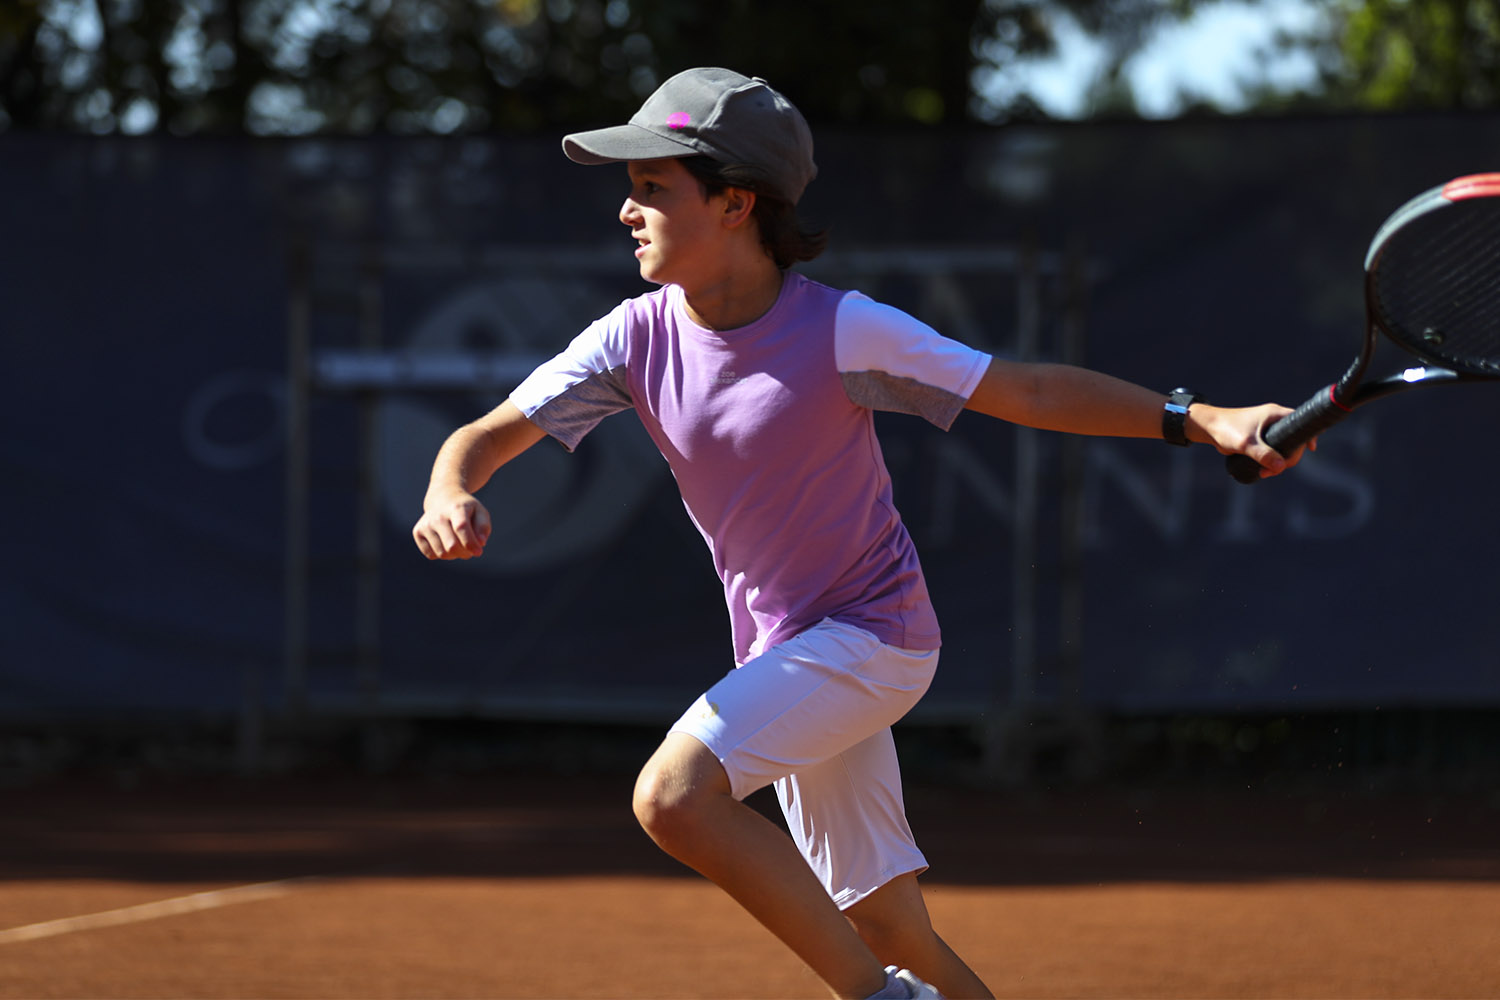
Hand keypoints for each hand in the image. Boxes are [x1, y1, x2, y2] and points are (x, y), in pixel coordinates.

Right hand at [412, 491, 492, 559]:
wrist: (443, 498)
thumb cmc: (466, 510)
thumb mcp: (480, 513)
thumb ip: (483, 527)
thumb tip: (481, 542)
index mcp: (456, 508)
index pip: (461, 527)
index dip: (471, 543)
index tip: (479, 552)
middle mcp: (438, 516)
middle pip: (452, 545)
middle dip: (465, 553)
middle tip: (471, 551)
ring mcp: (426, 524)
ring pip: (442, 553)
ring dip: (454, 555)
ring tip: (459, 544)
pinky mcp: (417, 532)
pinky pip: (431, 555)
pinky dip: (442, 554)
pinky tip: (446, 543)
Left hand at [1192, 402, 1315, 478]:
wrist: (1208, 428)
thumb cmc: (1226, 429)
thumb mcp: (1246, 443)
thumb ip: (1263, 454)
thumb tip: (1281, 467)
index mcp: (1275, 414)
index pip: (1300, 422)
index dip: (1308, 436)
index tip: (1310, 450)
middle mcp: (1273, 420)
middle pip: (1293, 440)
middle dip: (1287, 458)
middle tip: (1273, 471)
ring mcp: (1267, 429)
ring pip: (1282, 448)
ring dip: (1278, 462)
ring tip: (1264, 473)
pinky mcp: (1259, 438)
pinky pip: (1272, 450)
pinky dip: (1271, 460)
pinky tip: (1265, 470)